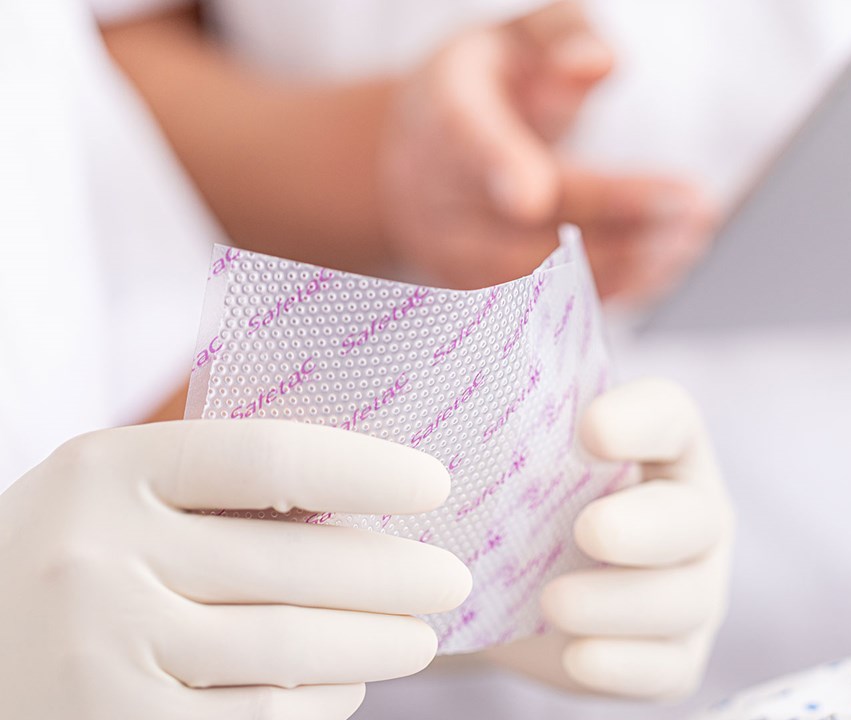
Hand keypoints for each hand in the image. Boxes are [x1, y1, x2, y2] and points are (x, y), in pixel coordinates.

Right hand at [0, 421, 470, 719]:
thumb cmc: (64, 565)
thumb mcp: (112, 498)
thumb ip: (213, 488)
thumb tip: (366, 499)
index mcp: (104, 472)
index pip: (271, 459)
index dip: (369, 470)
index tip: (434, 487)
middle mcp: (98, 559)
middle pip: (297, 566)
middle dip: (398, 577)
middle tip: (451, 580)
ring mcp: (104, 656)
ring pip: (291, 651)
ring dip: (376, 646)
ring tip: (420, 639)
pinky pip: (259, 719)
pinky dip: (322, 703)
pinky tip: (348, 687)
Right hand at [378, 1, 715, 301]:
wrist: (411, 155)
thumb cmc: (485, 86)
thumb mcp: (516, 39)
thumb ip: (561, 36)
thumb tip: (600, 62)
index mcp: (445, 111)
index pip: (467, 140)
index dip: (497, 166)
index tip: (531, 195)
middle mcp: (437, 189)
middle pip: (525, 218)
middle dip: (615, 218)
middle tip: (693, 210)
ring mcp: (451, 247)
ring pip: (536, 273)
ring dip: (621, 263)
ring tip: (689, 243)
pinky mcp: (476, 289)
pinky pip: (541, 304)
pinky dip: (605, 290)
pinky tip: (660, 273)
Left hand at [484, 379, 732, 698]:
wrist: (509, 596)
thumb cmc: (514, 502)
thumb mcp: (506, 458)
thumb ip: (489, 425)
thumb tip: (411, 395)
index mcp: (662, 446)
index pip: (671, 417)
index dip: (640, 420)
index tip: (590, 428)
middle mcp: (691, 514)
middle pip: (693, 517)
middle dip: (645, 526)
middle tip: (587, 530)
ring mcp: (693, 588)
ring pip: (684, 599)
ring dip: (620, 602)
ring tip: (554, 603)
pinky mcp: (674, 656)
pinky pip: (667, 667)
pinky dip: (624, 664)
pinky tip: (578, 657)